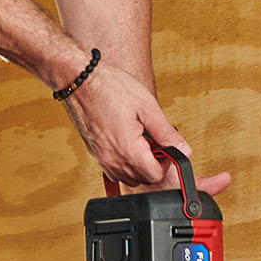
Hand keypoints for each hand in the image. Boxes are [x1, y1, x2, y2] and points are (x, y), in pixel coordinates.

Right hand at [60, 58, 214, 188]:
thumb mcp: (147, 106)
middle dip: (154, 166)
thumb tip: (182, 148)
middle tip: (155, 143)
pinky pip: (113, 169)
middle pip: (142, 180)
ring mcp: (101, 157)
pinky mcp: (94, 152)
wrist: (78, 80)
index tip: (167, 148)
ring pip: (127, 178)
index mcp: (127, 148)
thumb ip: (166, 132)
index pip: (155, 175)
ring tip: (142, 142)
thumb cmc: (109, 87)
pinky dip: (125, 163)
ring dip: (139, 166)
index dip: (167, 164)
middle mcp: (112, 158)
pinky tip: (128, 143)